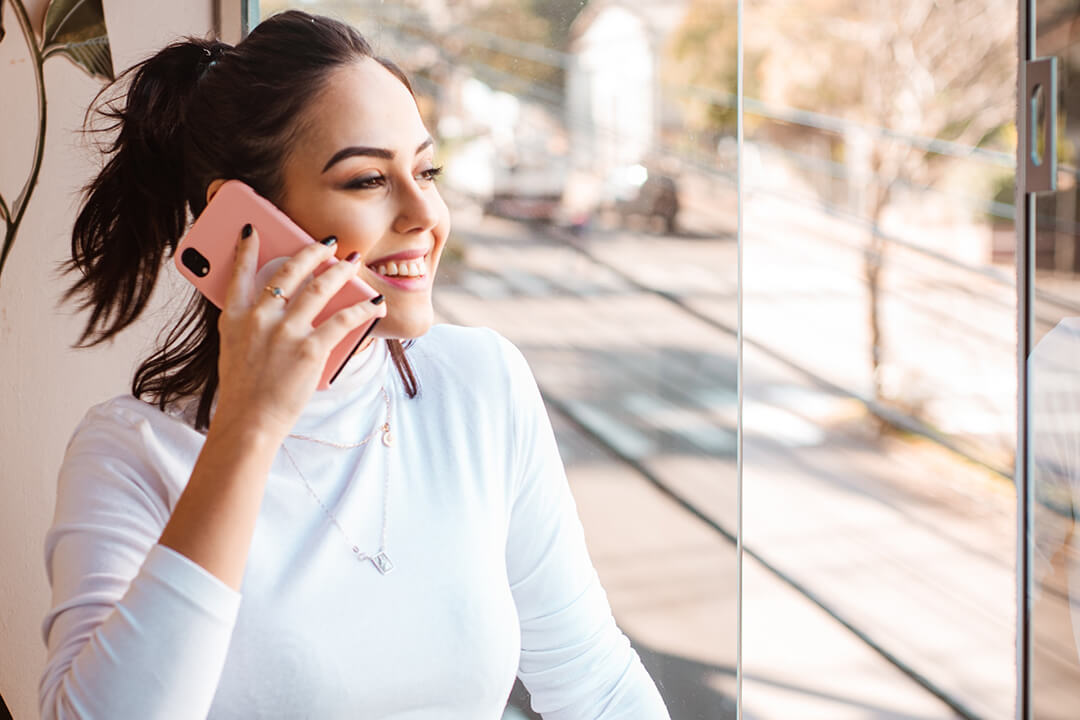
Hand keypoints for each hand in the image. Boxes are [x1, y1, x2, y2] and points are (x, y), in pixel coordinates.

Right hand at [211, 225, 386, 440]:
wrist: (248, 422)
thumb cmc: (243, 390)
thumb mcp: (233, 350)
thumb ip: (249, 324)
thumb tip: (274, 305)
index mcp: (235, 318)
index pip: (238, 273)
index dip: (246, 248)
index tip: (253, 229)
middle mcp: (259, 319)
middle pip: (290, 272)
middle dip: (312, 252)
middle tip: (328, 242)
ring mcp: (285, 332)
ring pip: (319, 288)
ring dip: (340, 271)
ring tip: (352, 262)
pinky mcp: (309, 349)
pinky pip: (342, 320)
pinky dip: (362, 309)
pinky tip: (373, 303)